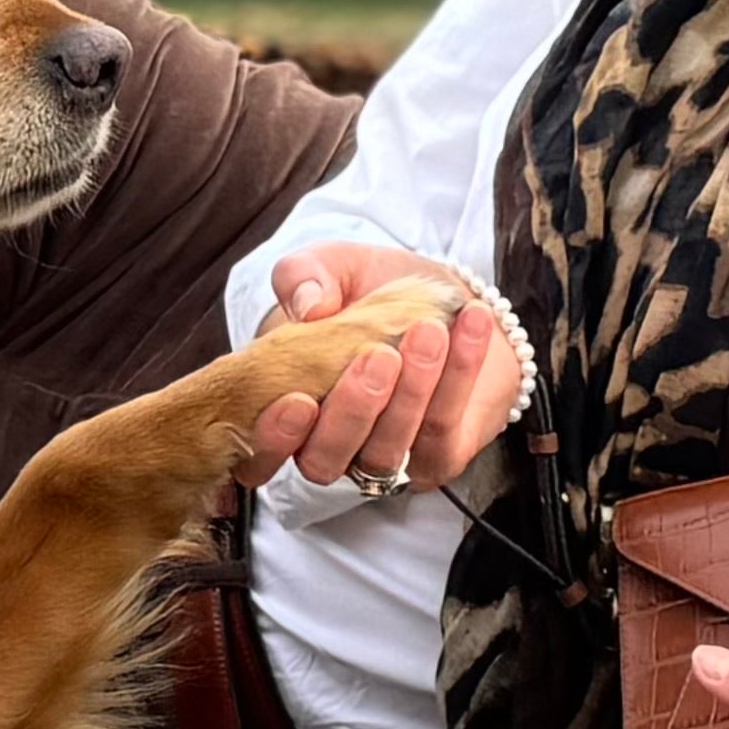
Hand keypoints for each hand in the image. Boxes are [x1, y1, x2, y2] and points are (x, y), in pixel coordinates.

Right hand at [245, 244, 524, 499]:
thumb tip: (309, 307)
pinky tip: (470, 326)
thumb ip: (304, 275)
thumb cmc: (372, 291)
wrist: (446, 300)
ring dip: (410, 394)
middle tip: (381, 355)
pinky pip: (443, 431)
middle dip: (352, 410)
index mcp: (285, 411)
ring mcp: (381, 459)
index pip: (259, 457)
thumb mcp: (332, 267)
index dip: (272, 441)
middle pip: (324, 460)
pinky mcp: (436, 458)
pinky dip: (458, 376)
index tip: (297, 400)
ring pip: (386, 452)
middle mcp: (327, 447)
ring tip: (429, 332)